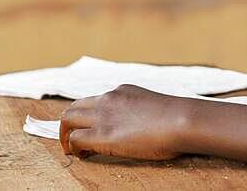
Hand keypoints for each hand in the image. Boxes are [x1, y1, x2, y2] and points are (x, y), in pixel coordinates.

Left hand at [59, 85, 189, 159]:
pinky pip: (75, 139)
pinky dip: (73, 147)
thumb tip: (143, 125)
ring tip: (72, 149)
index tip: (92, 127)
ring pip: (67, 119)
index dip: (88, 116)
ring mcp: (103, 115)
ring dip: (66, 135)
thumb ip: (140, 111)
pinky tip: (83, 155)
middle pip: (74, 107)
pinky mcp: (101, 134)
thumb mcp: (153, 106)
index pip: (95, 100)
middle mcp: (109, 98)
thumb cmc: (177, 118)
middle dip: (70, 123)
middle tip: (73, 139)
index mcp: (123, 91)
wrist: (181, 120)